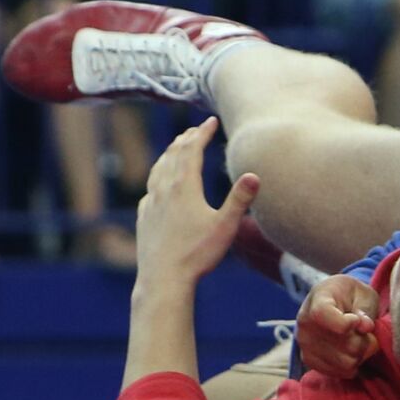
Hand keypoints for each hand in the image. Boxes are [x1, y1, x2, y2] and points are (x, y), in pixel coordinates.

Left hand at [136, 117, 259, 285]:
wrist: (163, 278)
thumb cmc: (198, 253)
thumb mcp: (226, 226)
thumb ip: (240, 199)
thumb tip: (254, 174)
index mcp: (184, 186)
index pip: (192, 149)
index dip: (202, 132)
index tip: (210, 121)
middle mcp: (164, 189)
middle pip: (173, 154)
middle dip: (186, 138)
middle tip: (195, 129)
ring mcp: (151, 203)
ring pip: (158, 168)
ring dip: (169, 153)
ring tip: (176, 147)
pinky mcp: (144, 217)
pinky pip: (150, 188)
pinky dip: (158, 176)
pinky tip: (159, 183)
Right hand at [295, 274, 380, 378]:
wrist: (334, 302)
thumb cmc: (352, 295)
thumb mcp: (364, 293)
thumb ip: (365, 308)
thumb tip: (365, 327)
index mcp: (318, 298)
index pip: (322, 315)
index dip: (346, 323)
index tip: (356, 320)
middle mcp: (305, 322)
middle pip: (344, 344)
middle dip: (364, 340)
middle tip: (366, 332)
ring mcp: (304, 344)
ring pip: (345, 362)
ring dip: (360, 354)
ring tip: (360, 341)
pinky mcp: (309, 360)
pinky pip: (338, 372)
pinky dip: (351, 365)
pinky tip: (351, 351)